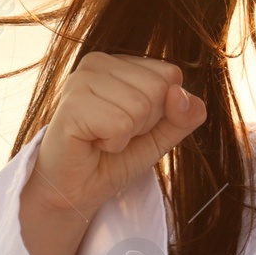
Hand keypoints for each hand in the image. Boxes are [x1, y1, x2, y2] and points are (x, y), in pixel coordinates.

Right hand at [25, 52, 206, 214]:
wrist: (76, 191)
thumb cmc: (113, 158)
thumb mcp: (161, 135)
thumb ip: (184, 114)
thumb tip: (181, 94)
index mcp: (119, 62)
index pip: (171, 75)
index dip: (161, 111)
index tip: (131, 125)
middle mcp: (97, 62)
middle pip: (159, 89)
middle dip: (145, 124)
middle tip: (115, 135)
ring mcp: (80, 80)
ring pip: (141, 106)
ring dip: (128, 135)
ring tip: (102, 139)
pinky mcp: (71, 105)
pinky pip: (120, 124)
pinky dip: (114, 144)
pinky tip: (92, 144)